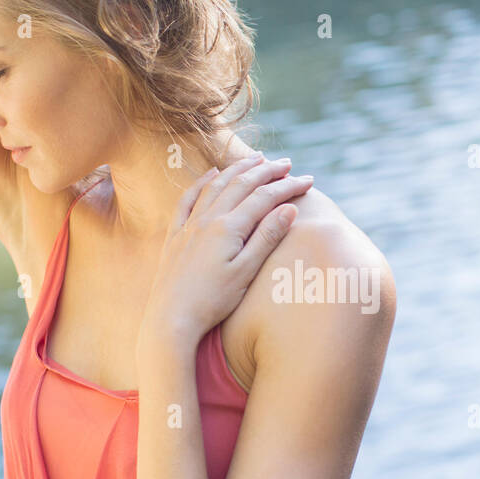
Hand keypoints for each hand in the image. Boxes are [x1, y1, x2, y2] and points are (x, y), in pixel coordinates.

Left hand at [138, 154, 311, 351]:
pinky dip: (203, 182)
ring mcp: (189, 225)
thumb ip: (267, 238)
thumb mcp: (245, 272)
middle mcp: (207, 220)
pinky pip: (189, 198)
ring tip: (256, 159)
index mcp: (228, 228)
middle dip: (267, 171)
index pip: (264, 198)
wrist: (171, 319)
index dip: (288, 186)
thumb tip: (289, 209)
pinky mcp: (176, 235)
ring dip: (238, 169)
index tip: (308, 180)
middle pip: (241, 184)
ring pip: (216, 185)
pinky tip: (212, 174)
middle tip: (287, 164)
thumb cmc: (212, 301)